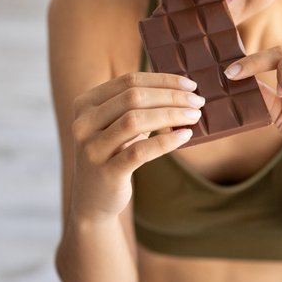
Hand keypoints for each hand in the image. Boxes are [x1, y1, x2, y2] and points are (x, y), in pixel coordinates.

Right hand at [69, 72, 203, 220]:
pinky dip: (166, 141)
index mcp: (85, 104)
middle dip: (171, 96)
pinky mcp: (106, 172)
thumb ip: (139, 108)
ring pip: (135, 120)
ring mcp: (91, 148)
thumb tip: (182, 92)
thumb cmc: (112, 156)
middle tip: (198, 102)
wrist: (93, 200)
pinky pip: (140, 151)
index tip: (190, 85)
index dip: (162, 80)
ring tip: (194, 116)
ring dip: (171, 115)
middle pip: (133, 97)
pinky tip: (184, 136)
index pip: (128, 81)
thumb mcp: (118, 127)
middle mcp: (83, 123)